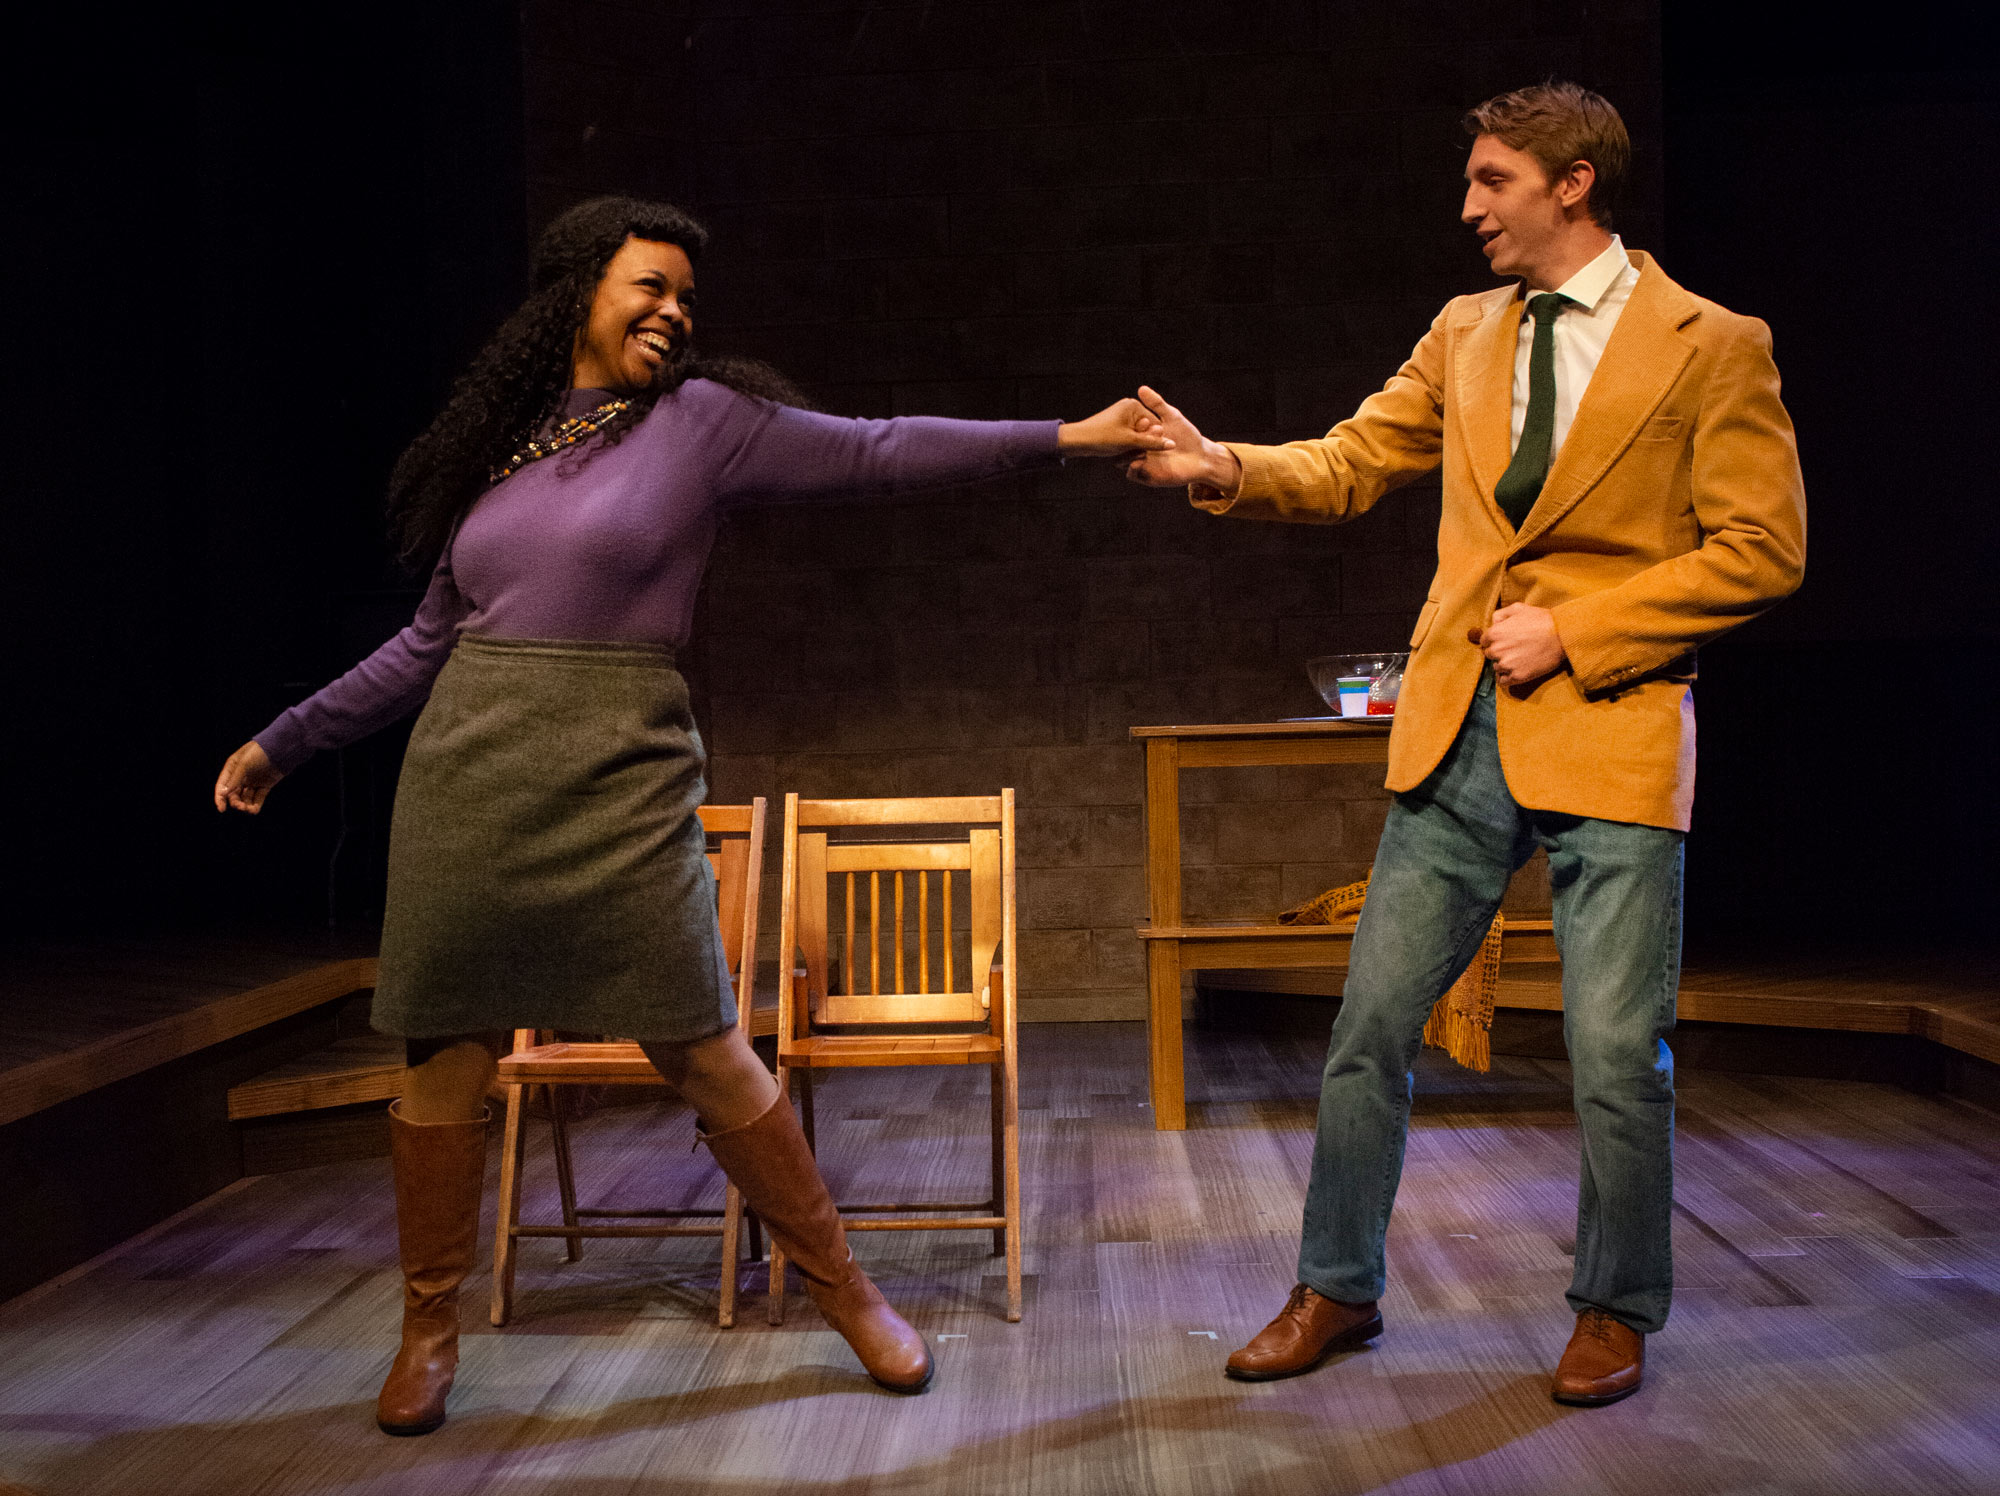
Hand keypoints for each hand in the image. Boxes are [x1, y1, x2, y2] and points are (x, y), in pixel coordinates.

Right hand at [214, 740, 283, 813]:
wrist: (282, 748)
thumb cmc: (260, 752)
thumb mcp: (245, 764)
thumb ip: (235, 779)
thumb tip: (223, 794)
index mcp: (232, 769)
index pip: (222, 786)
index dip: (220, 798)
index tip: (221, 809)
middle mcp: (241, 776)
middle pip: (234, 794)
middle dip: (235, 803)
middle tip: (241, 807)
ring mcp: (253, 781)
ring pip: (245, 798)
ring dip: (245, 805)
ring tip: (248, 809)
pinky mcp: (265, 786)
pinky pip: (258, 798)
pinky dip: (255, 805)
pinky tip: (254, 810)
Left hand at [1056, 397, 1176, 457]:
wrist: (1077, 440)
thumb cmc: (1102, 437)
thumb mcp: (1130, 442)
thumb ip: (1152, 443)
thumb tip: (1172, 444)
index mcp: (1134, 405)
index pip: (1155, 424)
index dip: (1152, 440)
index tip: (1143, 449)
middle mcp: (1130, 408)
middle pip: (1147, 431)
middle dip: (1142, 443)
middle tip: (1130, 450)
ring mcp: (1124, 417)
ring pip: (1138, 436)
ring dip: (1134, 447)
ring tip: (1123, 452)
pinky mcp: (1118, 426)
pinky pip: (1130, 438)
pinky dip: (1127, 446)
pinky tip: (1119, 452)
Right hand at [1122, 386, 1242, 490]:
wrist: (1200, 457)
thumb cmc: (1188, 436)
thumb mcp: (1172, 417)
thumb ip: (1156, 404)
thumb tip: (1141, 388)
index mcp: (1142, 435)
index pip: (1128, 430)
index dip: (1132, 426)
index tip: (1142, 421)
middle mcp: (1139, 449)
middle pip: (1123, 445)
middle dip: (1129, 440)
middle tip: (1139, 434)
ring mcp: (1142, 463)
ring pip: (1123, 460)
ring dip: (1128, 454)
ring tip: (1139, 447)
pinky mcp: (1147, 477)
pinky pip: (1132, 474)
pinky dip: (1132, 468)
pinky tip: (1139, 459)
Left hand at [1468, 603, 1566, 688]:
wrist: (1562, 635)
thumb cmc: (1541, 619)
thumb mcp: (1518, 608)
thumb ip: (1500, 614)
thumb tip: (1492, 623)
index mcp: (1495, 633)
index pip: (1484, 641)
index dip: (1494, 641)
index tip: (1505, 641)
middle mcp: (1497, 650)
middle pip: (1489, 654)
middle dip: (1499, 652)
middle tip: (1514, 649)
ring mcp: (1507, 664)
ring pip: (1496, 668)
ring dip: (1503, 665)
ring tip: (1518, 659)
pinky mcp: (1518, 676)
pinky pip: (1503, 682)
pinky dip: (1506, 678)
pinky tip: (1514, 672)